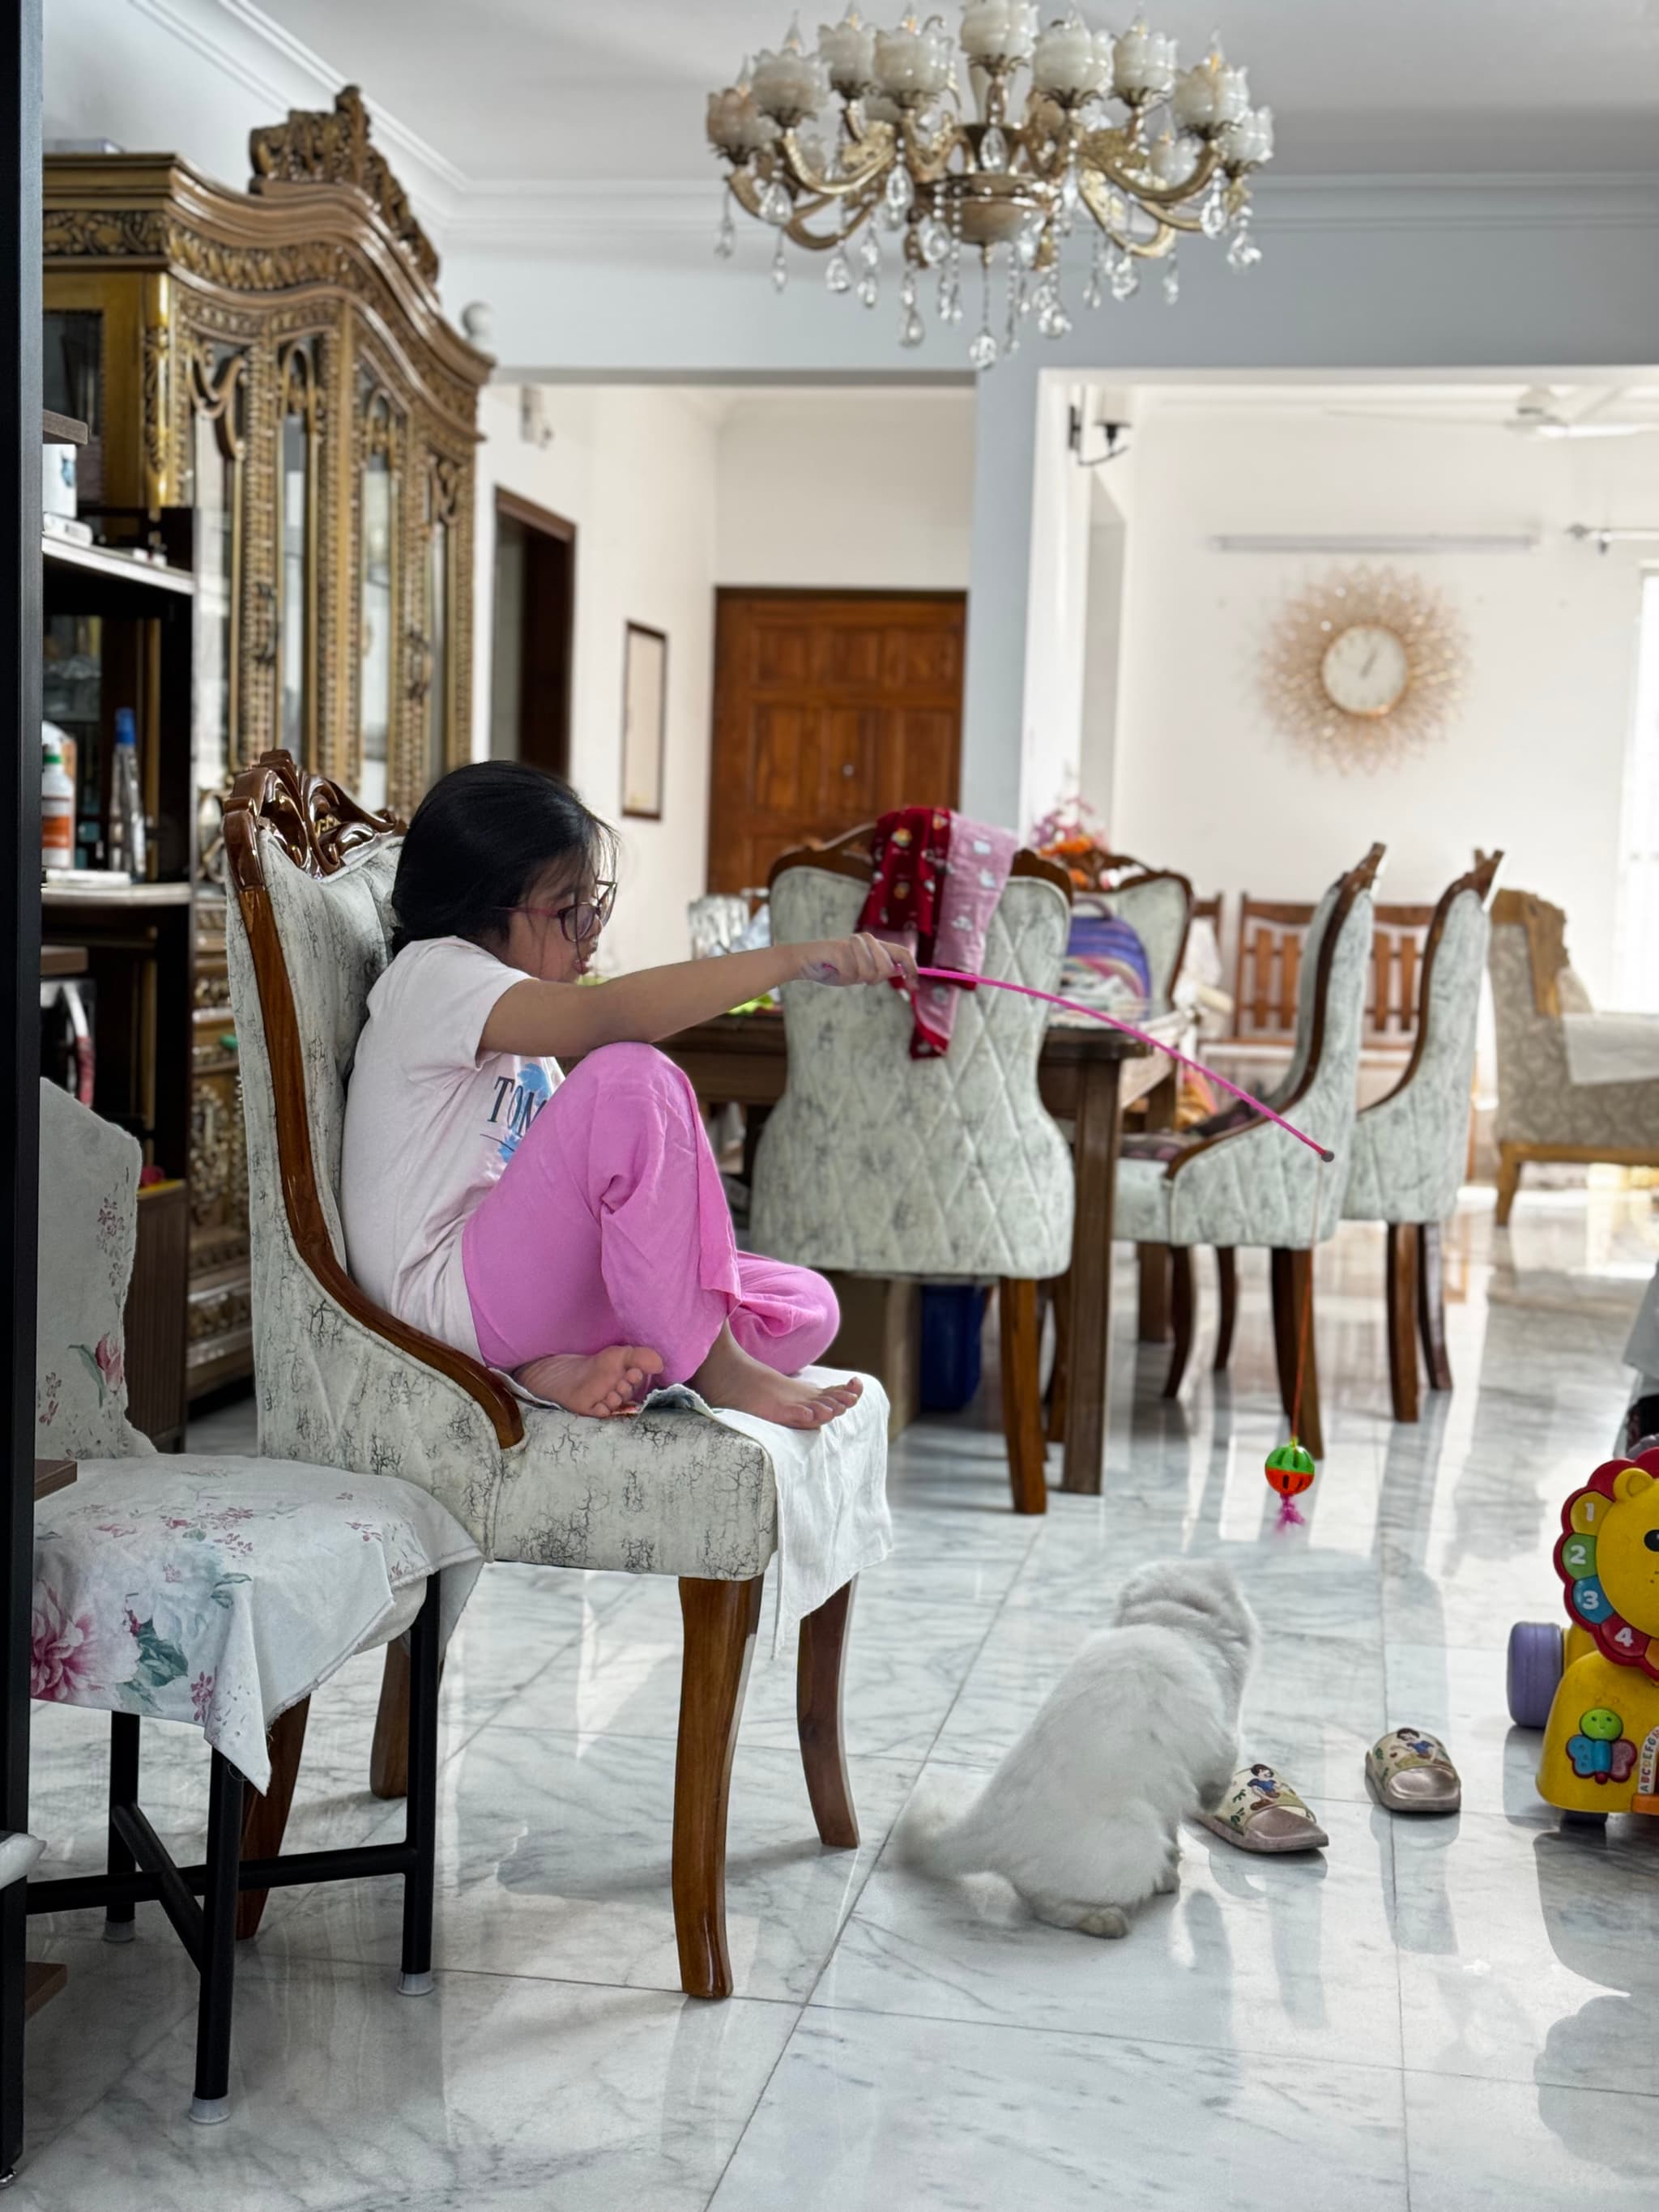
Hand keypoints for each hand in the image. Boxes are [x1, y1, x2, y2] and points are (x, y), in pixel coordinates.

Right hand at [798, 933, 917, 989]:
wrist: (805, 961)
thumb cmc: (834, 967)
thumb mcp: (860, 972)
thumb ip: (880, 970)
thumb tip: (903, 972)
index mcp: (875, 945)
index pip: (903, 953)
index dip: (912, 969)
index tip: (915, 986)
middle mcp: (867, 940)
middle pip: (887, 968)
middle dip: (874, 979)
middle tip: (857, 977)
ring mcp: (854, 943)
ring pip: (869, 973)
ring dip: (855, 979)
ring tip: (842, 970)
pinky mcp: (840, 949)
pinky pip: (851, 974)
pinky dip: (842, 978)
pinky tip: (833, 970)